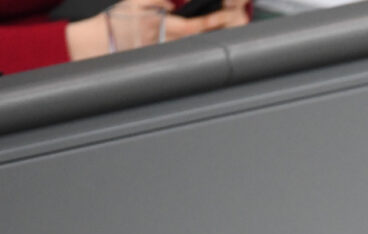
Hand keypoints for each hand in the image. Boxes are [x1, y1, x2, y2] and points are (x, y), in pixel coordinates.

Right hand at [66, 0, 248, 61]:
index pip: (198, 26)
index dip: (215, 21)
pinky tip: (205, 47)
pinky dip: (196, 52)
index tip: (228, 15)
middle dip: (220, 33)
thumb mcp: (135, 2)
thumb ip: (158, 1)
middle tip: (236, 24)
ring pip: (195, 50)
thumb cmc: (114, 21)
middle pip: (203, 41)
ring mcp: (168, 55)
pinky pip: (184, 57)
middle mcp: (171, 44)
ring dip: (211, 43)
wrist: (97, 43)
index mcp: (166, 27)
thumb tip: (174, 4)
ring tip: (226, 32)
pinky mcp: (163, 61)